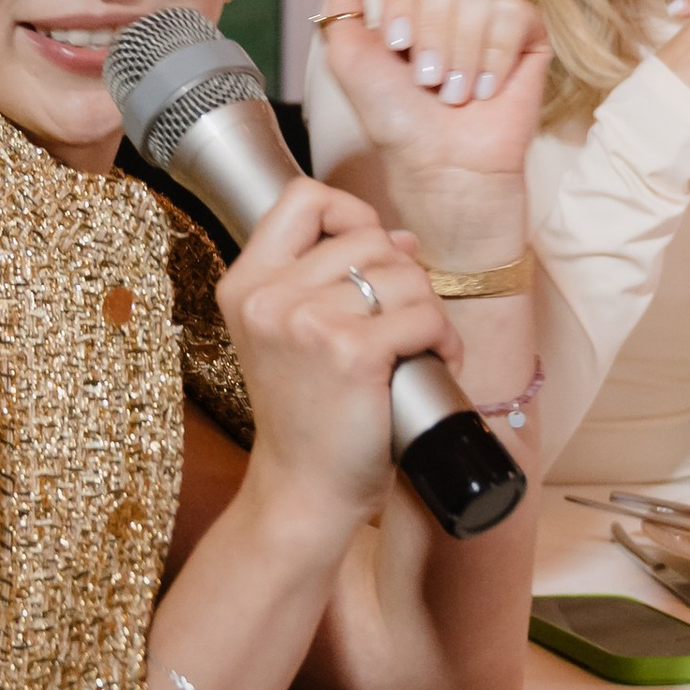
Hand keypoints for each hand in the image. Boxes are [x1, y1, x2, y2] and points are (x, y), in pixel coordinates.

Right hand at [217, 175, 461, 527]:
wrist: (302, 492)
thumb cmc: (306, 417)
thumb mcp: (290, 338)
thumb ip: (327, 279)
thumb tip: (399, 237)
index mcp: (246, 285)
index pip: (302, 197)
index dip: (350, 213)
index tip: (369, 256)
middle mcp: (268, 296)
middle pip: (368, 237)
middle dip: (403, 276)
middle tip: (403, 322)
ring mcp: (306, 322)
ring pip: (403, 273)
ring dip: (428, 309)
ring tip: (421, 346)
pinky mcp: (350, 353)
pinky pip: (422, 316)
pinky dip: (443, 338)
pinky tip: (436, 360)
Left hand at [313, 0, 547, 258]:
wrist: (441, 164)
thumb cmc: (394, 118)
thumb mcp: (349, 54)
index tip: (396, 46)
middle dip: (428, 28)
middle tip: (425, 77)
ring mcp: (491, 10)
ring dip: (459, 50)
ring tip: (453, 91)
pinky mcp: (528, 33)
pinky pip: (513, 13)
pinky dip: (493, 58)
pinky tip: (485, 90)